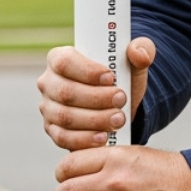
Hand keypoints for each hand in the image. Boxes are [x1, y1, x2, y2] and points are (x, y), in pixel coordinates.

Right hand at [38, 38, 154, 150]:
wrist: (117, 107)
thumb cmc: (120, 80)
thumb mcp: (132, 63)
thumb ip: (141, 50)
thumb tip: (139, 53)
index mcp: (59, 59)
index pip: (64, 62)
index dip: (87, 71)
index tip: (111, 78)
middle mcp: (49, 83)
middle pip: (65, 92)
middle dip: (96, 99)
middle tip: (121, 100)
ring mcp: (48, 108)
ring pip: (65, 117)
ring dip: (94, 120)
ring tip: (119, 119)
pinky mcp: (53, 130)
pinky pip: (63, 138)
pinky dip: (84, 140)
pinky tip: (103, 138)